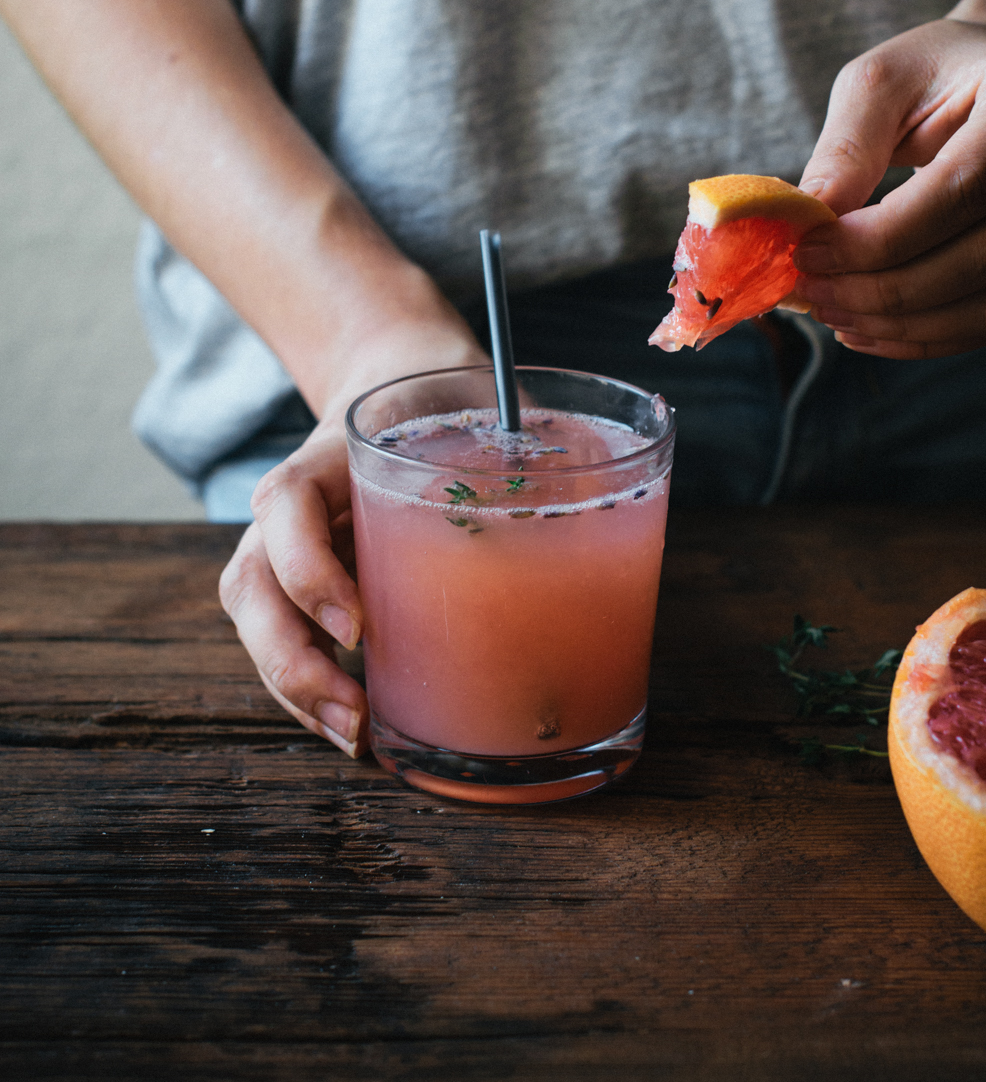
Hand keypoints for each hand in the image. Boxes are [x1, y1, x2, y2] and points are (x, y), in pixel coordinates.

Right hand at [219, 308, 485, 756]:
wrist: (405, 384)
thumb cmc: (447, 401)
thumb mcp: (479, 405)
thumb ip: (523, 438)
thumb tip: (600, 483)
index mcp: (332, 454)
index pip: (286, 504)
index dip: (309, 569)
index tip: (359, 627)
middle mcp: (296, 505)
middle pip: (251, 583)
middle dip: (291, 660)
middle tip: (354, 714)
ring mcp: (291, 545)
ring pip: (258, 619)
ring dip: (295, 687)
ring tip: (355, 736)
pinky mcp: (309, 582)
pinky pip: (289, 637)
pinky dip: (311, 688)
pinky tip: (358, 726)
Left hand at [792, 0, 985, 358]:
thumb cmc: (937, 73)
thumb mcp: (884, 83)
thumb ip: (848, 146)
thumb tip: (807, 219)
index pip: (957, 192)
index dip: (877, 237)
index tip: (807, 251)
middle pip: (977, 260)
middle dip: (879, 289)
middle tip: (810, 292)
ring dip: (898, 324)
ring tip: (831, 313)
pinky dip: (925, 337)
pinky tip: (867, 328)